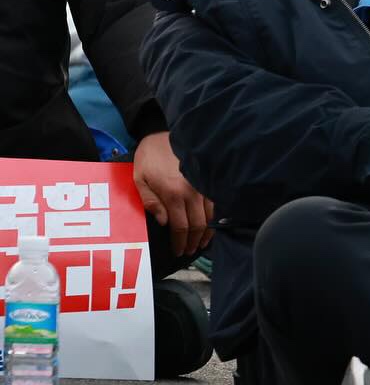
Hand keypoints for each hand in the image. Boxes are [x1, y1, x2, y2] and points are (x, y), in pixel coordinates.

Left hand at [133, 132, 212, 256]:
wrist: (163, 133)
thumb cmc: (148, 157)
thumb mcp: (139, 180)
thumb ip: (151, 202)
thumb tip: (164, 222)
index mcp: (173, 194)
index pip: (180, 226)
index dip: (180, 242)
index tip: (179, 251)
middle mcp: (192, 191)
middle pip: (198, 225)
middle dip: (195, 242)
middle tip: (190, 251)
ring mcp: (202, 185)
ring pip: (210, 216)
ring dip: (207, 232)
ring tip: (201, 242)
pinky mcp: (208, 179)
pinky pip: (215, 203)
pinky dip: (214, 217)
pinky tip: (210, 224)